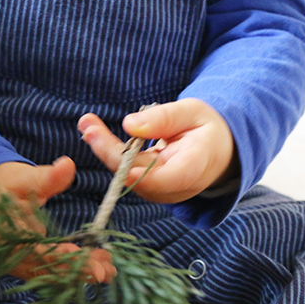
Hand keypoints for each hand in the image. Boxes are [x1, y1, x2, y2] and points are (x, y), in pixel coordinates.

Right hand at [0, 157, 115, 282]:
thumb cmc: (3, 183)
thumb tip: (68, 165)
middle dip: (79, 272)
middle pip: (47, 270)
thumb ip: (47, 177)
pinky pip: (47, 273)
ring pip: (49, 275)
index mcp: (6, 236)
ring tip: (108, 271)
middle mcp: (9, 256)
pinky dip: (70, 272)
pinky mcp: (23, 264)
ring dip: (78, 275)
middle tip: (108, 271)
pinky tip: (94, 269)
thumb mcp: (23, 177)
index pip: (39, 254)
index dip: (65, 260)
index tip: (92, 261)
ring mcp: (15, 264)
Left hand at [78, 98, 238, 203]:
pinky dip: (111, 152)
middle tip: (87, 124)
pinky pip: (126, 173)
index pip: (164, 179)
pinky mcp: (149, 188)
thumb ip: (164, 118)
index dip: (138, 174)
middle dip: (109, 151)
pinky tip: (94, 131)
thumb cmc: (206, 128)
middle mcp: (175, 187)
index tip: (116, 158)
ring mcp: (161, 191)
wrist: (217, 150)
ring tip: (87, 122)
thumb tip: (129, 124)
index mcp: (194, 168)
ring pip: (127, 175)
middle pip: (137, 175)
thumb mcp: (192, 112)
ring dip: (104, 149)